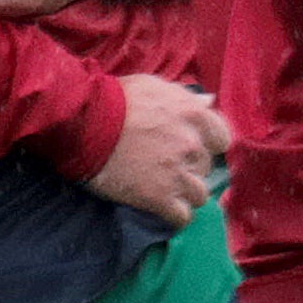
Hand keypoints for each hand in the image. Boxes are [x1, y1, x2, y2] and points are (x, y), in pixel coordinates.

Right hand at [82, 73, 229, 222]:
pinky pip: (182, 216)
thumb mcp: (151, 86)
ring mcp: (177, 174)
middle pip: (206, 167)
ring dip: (185, 192)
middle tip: (167, 165)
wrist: (82, 123)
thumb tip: (209, 102)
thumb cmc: (114, 99)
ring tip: (164, 188)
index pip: (221, 138)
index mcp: (193, 116)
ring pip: (199, 195)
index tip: (188, 146)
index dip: (206, 143)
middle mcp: (192, 145)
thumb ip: (183, 96)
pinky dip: (174, 214)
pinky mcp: (160, 198)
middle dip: (190, 167)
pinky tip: (161, 207)